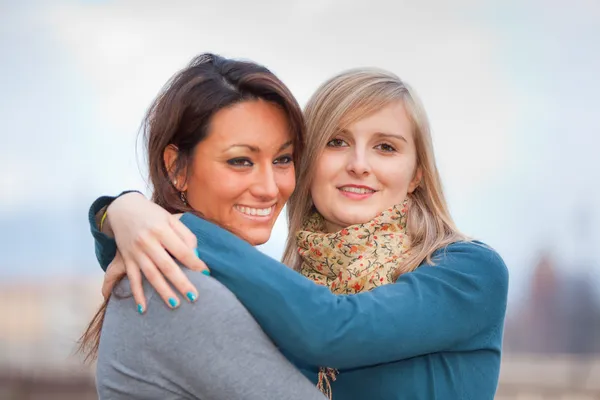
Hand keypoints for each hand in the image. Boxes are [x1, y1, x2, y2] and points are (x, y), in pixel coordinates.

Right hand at [105, 192, 209, 310]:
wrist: (122, 208)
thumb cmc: (152, 214)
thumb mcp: (170, 218)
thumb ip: (185, 235)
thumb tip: (196, 255)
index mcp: (161, 230)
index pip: (181, 250)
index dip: (194, 263)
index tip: (206, 274)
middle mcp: (148, 242)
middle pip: (167, 266)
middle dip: (181, 283)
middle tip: (194, 297)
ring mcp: (136, 252)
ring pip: (151, 275)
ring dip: (163, 291)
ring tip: (175, 304)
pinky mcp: (127, 259)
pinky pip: (132, 279)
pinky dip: (137, 294)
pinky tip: (143, 308)